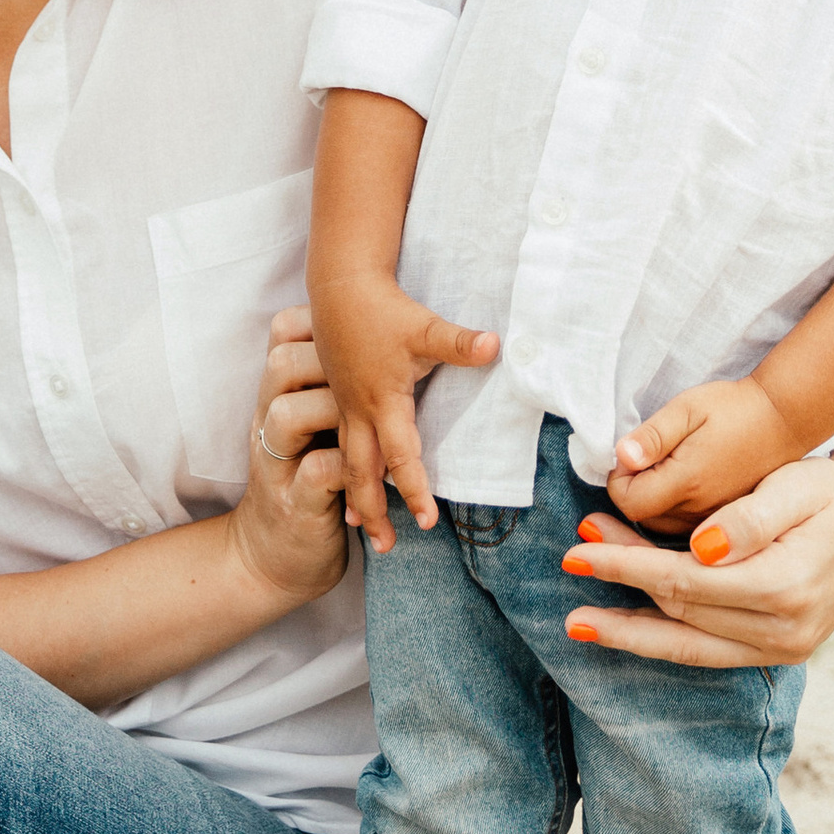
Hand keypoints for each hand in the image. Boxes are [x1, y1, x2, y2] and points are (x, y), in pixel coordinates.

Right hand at [226, 310, 351, 611]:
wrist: (269, 558)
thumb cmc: (306, 481)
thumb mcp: (319, 432)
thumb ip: (341, 390)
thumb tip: (396, 344)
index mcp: (281, 396)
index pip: (279, 337)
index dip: (310, 321)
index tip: (348, 318)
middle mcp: (270, 420)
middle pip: (281, 365)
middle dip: (325, 357)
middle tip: (374, 359)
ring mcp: (277, 460)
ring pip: (289, 412)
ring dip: (334, 411)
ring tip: (376, 417)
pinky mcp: (295, 500)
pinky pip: (317, 470)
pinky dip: (348, 469)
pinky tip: (381, 480)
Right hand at [309, 268, 498, 549]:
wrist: (339, 287)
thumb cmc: (383, 308)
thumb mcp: (424, 328)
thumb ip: (460, 344)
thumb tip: (497, 346)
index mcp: (383, 402)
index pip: (402, 457)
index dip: (415, 490)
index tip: (428, 521)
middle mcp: (359, 412)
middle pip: (363, 475)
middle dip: (373, 513)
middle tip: (387, 547)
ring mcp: (344, 407)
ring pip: (347, 463)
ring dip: (356, 498)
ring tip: (361, 528)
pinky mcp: (336, 398)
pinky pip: (337, 444)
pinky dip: (343, 471)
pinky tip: (345, 484)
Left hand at [557, 410, 833, 668]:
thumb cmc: (828, 489)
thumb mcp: (796, 486)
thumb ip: (751, 517)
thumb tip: (702, 547)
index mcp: (787, 587)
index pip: (686, 581)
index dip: (628, 564)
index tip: (581, 543)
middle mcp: (786, 632)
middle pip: (680, 610)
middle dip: (621, 585)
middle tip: (571, 559)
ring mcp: (784, 649)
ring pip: (688, 644)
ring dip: (630, 628)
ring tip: (579, 620)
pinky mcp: (779, 653)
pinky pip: (708, 653)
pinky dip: (662, 642)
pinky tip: (624, 632)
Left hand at [607, 375, 805, 527]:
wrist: (785, 418)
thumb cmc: (734, 408)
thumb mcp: (687, 408)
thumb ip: (652, 436)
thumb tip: (622, 456)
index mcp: (688, 481)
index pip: (628, 501)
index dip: (620, 478)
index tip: (634, 455)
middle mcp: (701, 510)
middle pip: (641, 520)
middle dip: (634, 493)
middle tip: (648, 459)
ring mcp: (716, 520)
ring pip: (662, 529)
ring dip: (653, 505)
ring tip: (668, 469)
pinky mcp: (727, 522)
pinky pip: (686, 530)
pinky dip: (674, 513)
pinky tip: (684, 486)